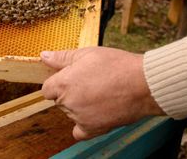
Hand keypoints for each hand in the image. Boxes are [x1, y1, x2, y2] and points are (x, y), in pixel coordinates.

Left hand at [41, 47, 163, 139]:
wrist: (142, 84)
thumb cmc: (116, 65)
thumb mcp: (86, 53)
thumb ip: (62, 57)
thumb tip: (43, 56)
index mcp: (63, 83)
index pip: (47, 89)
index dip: (58, 82)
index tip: (72, 78)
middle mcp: (68, 102)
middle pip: (58, 101)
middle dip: (69, 93)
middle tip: (89, 83)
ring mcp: (79, 117)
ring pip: (70, 113)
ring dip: (79, 106)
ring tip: (99, 93)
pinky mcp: (93, 129)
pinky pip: (79, 132)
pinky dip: (83, 125)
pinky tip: (92, 114)